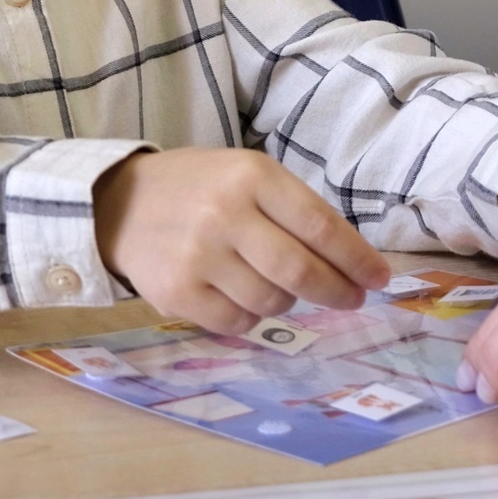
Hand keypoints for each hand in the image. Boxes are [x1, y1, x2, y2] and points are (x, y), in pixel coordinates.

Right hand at [92, 147, 388, 333]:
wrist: (118, 203)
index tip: (379, 278)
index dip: (356, 257)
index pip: (319, 225)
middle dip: (336, 291)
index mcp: (251, 176)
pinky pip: (237, 323)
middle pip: (300, 270)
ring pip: (271, 302)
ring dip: (287, 301)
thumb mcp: (245, 175)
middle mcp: (225, 214)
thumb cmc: (198, 187)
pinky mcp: (176, 293)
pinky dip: (250, 317)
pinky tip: (240, 295)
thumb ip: (292, 211)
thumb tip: (351, 261)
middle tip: (351, 299)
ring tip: (276, 285)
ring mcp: (198, 257)